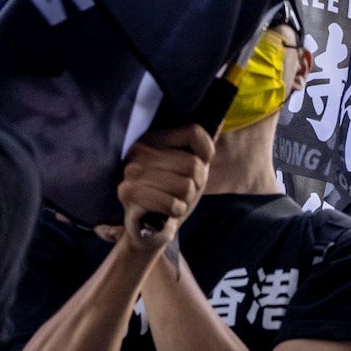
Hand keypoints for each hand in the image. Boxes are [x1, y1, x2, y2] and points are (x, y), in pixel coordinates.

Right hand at [110, 125, 214, 253]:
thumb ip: (201, 145)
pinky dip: (175, 212)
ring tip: (171, 201)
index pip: (193, 133)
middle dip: (194, 185)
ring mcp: (131, 171)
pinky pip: (173, 204)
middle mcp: (139, 150)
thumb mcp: (191, 166)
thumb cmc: (173, 194)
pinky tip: (164, 212)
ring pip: (186, 185)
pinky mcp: (129, 193)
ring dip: (184, 200)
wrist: (149, 229)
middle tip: (179, 192)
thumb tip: (221, 120)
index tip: (193, 170)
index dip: (205, 155)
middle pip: (193, 164)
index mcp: (153, 138)